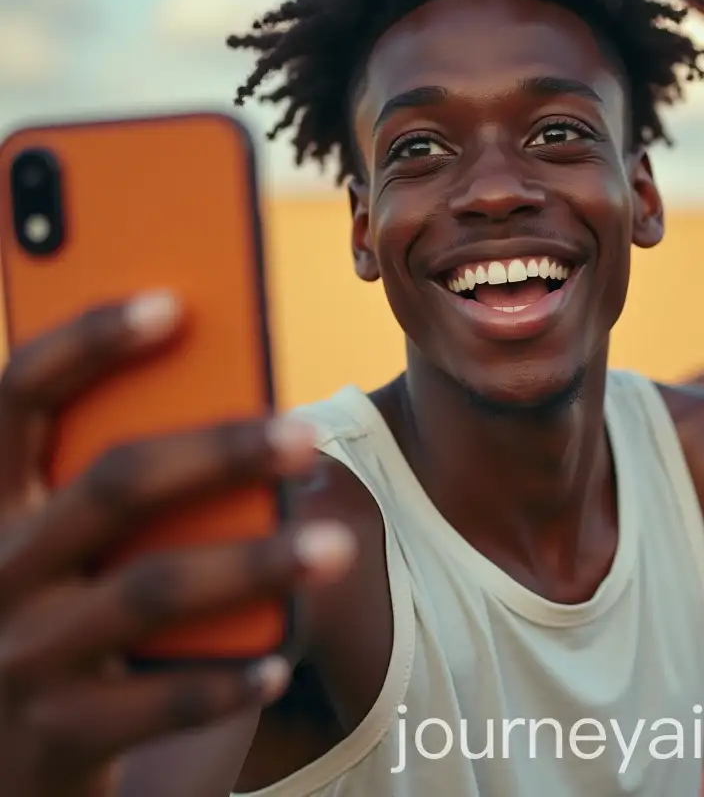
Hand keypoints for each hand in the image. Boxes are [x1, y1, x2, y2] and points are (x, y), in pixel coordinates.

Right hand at [0, 293, 354, 796]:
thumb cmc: (52, 606)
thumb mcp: (54, 535)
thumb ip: (110, 476)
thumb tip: (236, 397)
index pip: (22, 392)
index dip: (90, 340)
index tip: (174, 301)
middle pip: (114, 484)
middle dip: (220, 452)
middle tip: (309, 437)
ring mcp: (15, 655)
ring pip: (150, 590)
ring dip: (254, 564)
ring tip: (337, 545)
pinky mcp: (49, 737)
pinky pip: (154, 704)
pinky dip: (224, 681)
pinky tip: (281, 661)